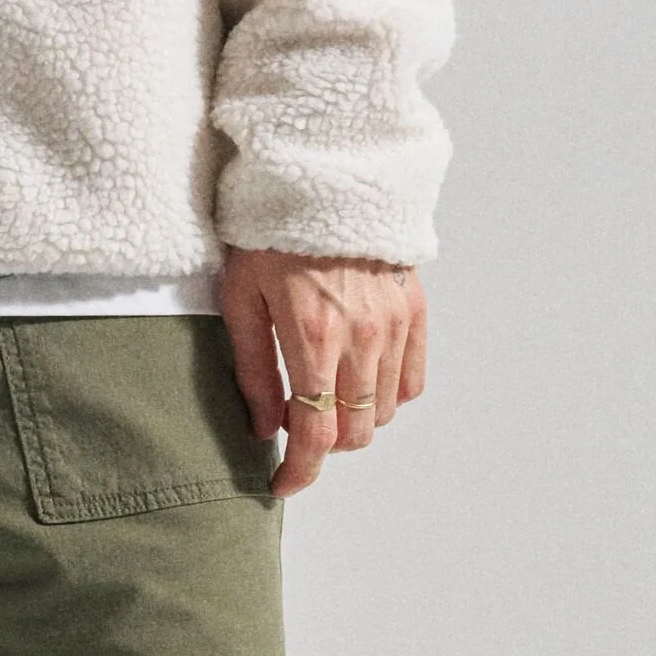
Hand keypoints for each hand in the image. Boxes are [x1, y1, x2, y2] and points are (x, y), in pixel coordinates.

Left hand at [219, 246, 426, 498]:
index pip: (316, 435)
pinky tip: (359, 375)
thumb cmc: (269, 230)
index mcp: (312, 336)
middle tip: (296, 422)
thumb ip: (253, 368)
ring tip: (324, 391)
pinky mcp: (415, 309)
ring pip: (385, 412)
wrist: (322, 172)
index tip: (282, 484)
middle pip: (354, 432)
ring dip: (353, 419)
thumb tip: (263, 429)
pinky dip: (388, 393)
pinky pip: (412, 381)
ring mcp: (395, 325)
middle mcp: (362, 337)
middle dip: (323, 443)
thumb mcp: (241, 294)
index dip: (299, 472)